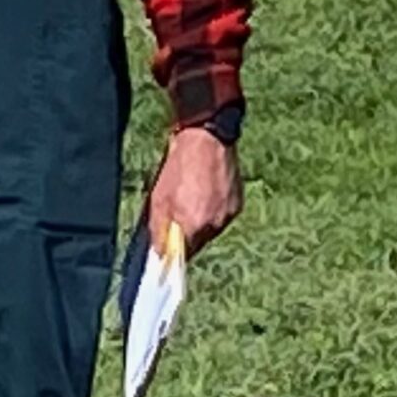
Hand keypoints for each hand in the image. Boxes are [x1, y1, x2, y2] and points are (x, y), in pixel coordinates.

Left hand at [148, 127, 242, 258]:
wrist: (206, 139)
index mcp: (193, 226)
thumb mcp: (158, 199)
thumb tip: (159, 252)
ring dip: (201, 223)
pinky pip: (223, 217)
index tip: (167, 250)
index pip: (183, 256)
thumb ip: (158, 230)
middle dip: (187, 236)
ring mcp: (228, 216)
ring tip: (193, 200)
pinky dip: (214, 211)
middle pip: (198, 244)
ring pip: (211, 230)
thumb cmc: (179, 167)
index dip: (174, 253)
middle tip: (178, 217)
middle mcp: (214, 226)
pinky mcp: (238, 205)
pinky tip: (206, 194)